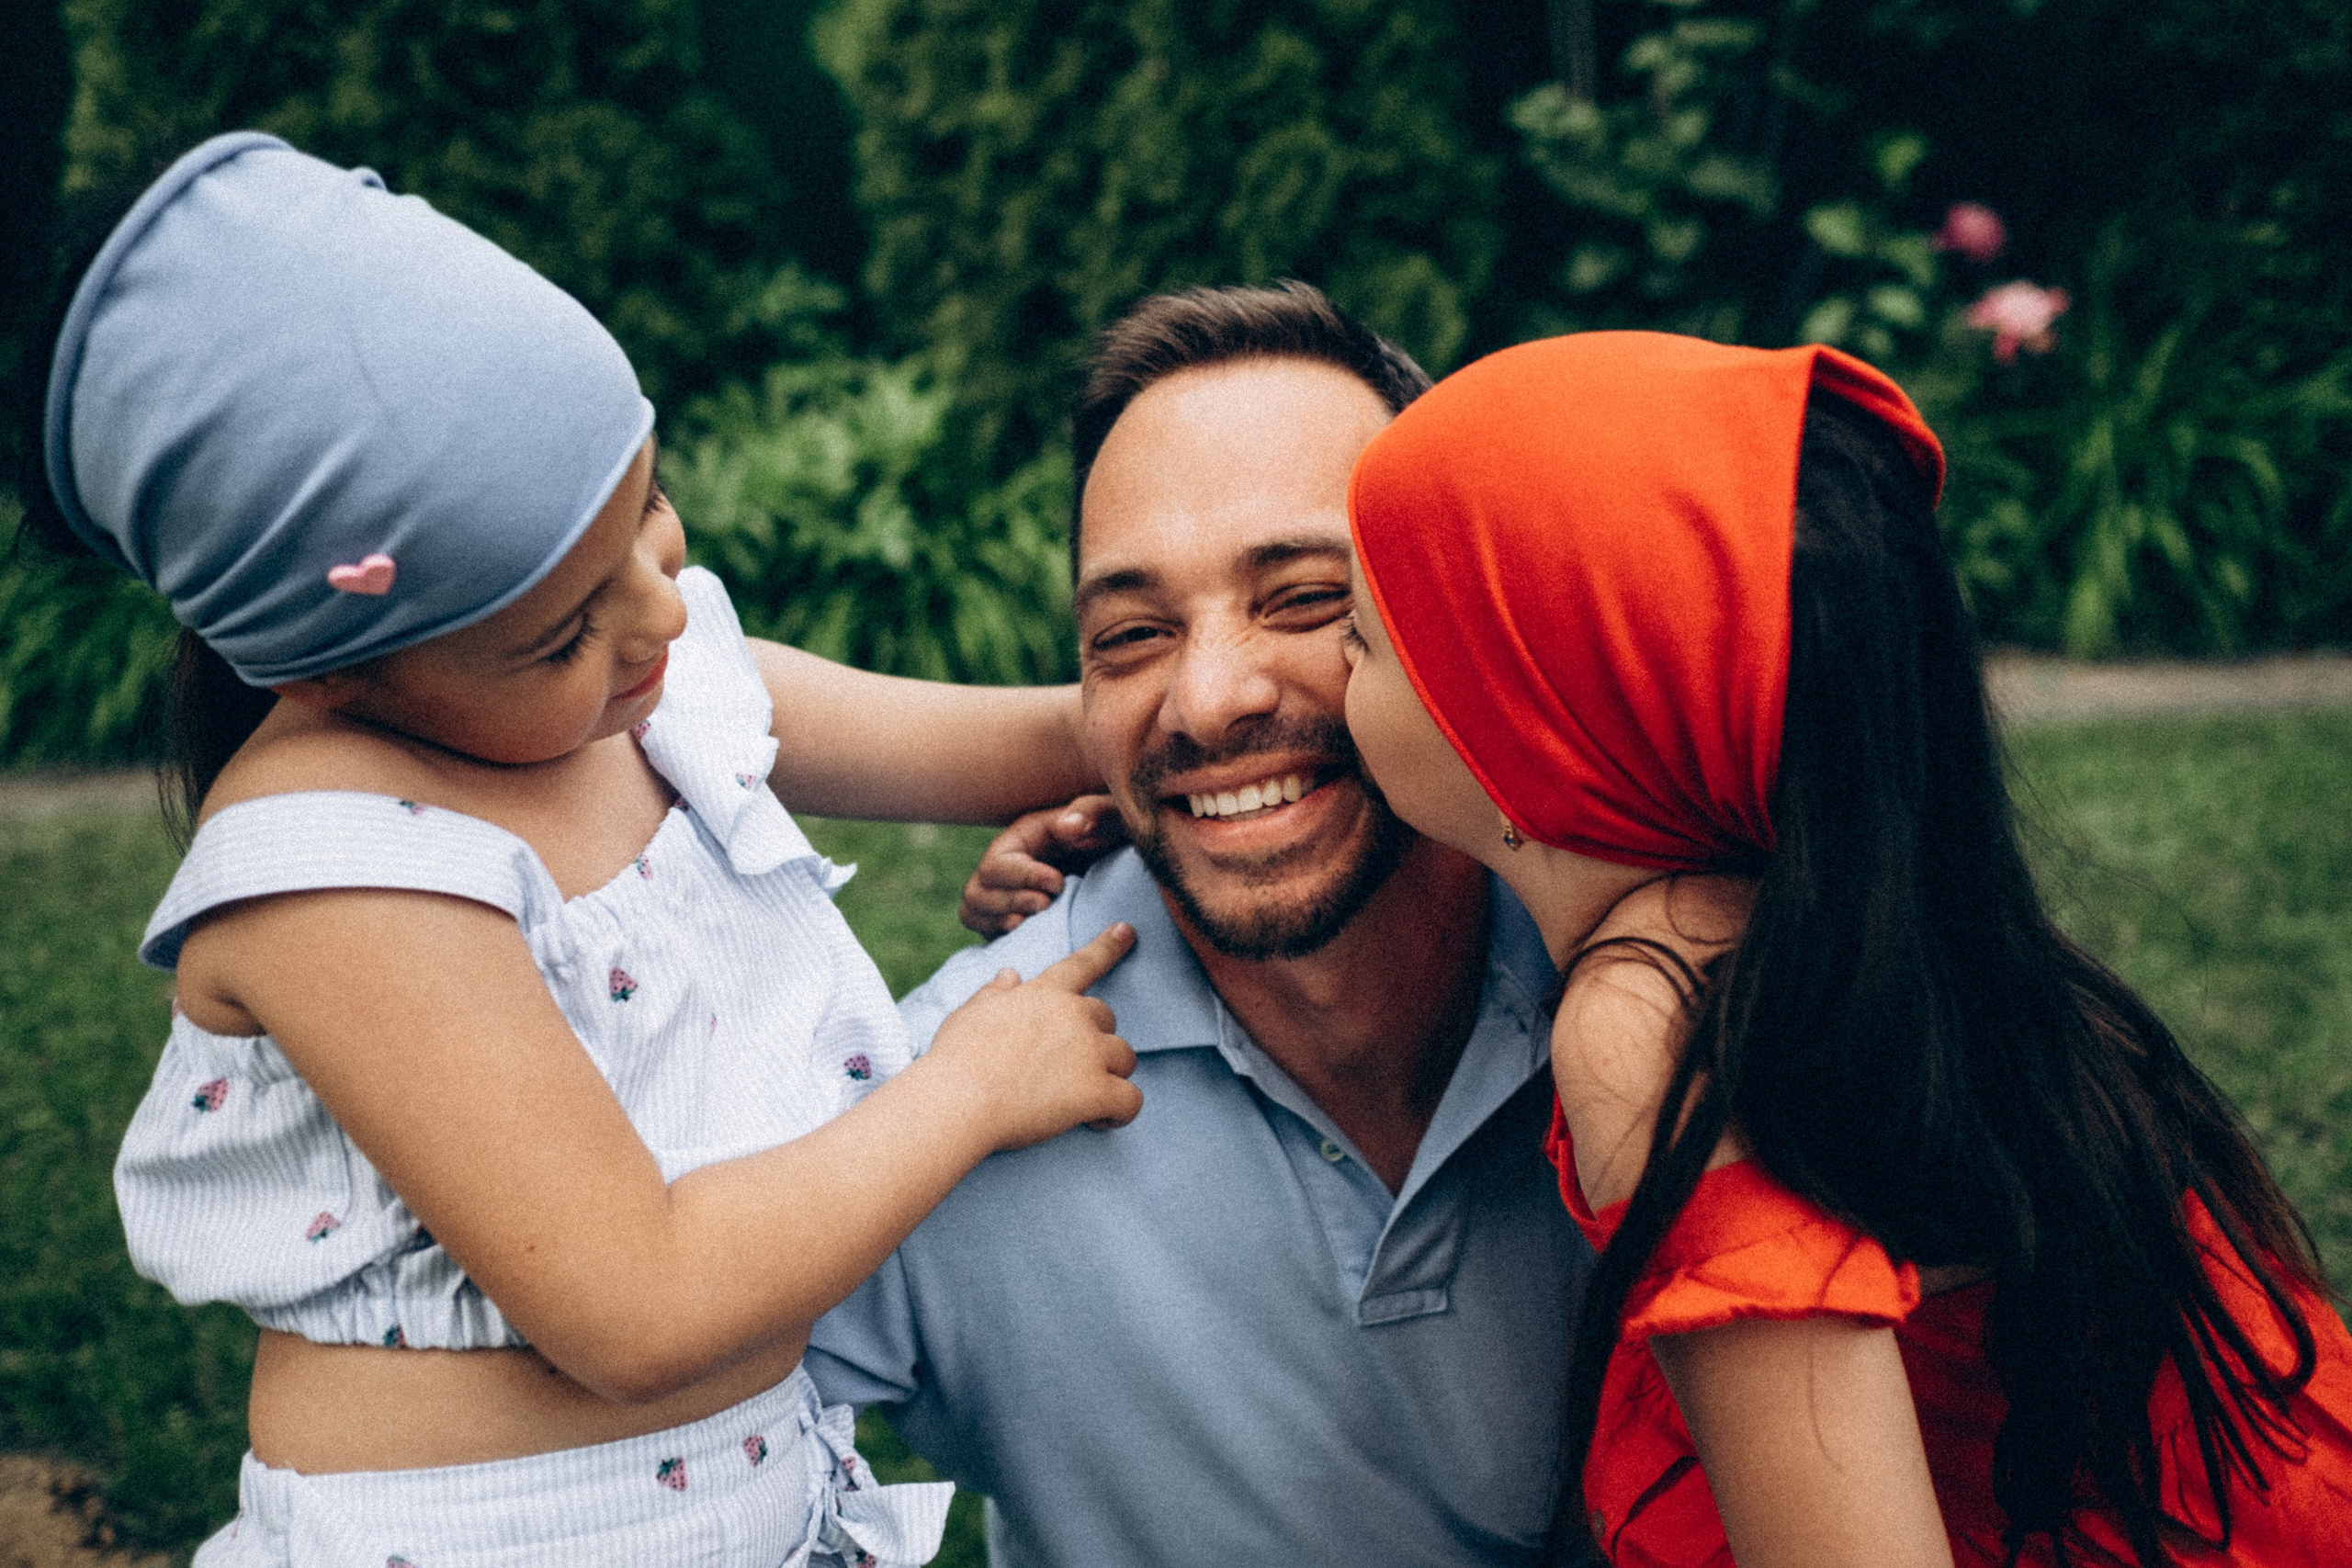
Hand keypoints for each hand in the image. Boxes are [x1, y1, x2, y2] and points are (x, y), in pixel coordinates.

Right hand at [927, 922, 1142, 1148]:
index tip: (1127, 930)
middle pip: (1106, 1018)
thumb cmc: (956, 1059)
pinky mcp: (1096, 1090)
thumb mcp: (971, 1014)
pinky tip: (1096, 1120)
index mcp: (1044, 993)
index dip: (1107, 946)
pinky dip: (1119, 1113)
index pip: (1082, 964)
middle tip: (1064, 1068)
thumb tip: (1010, 975)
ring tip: (1079, 1097)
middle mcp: (1073, 1015)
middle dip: (1093, 1040)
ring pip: (1125, 1058)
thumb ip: (995, 994)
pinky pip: (1131, 1100)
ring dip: (1109, 1075)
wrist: (957, 1099)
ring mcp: (1089, 1051)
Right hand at [959, 794, 1127, 935]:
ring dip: (999, 921)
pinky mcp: (1008, 915)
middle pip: (977, 890)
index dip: (1023, 877)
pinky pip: (984, 930)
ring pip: (972, 911)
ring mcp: (1002, 892)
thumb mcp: (1109, 816)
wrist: (1122, 863)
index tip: (1059, 883)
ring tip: (1033, 923)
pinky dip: (998, 936)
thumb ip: (1091, 812)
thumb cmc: (1112, 834)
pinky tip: (1029, 936)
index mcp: (1021, 838)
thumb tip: (1071, 826)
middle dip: (1012, 901)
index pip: (998, 862)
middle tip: (1048, 905)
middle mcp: (1004, 865)